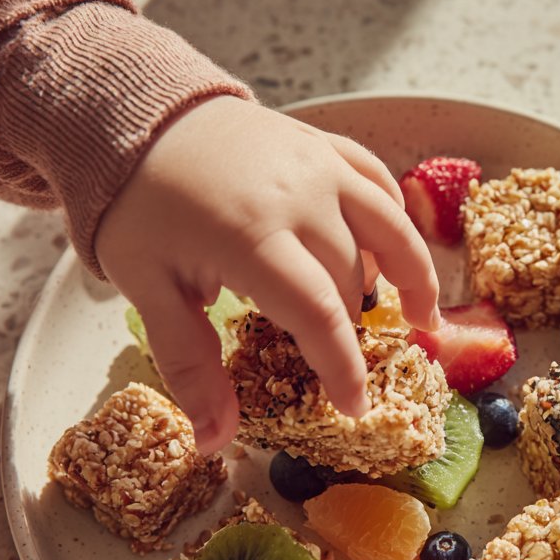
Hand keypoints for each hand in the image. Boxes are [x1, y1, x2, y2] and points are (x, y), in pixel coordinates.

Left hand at [95, 96, 440, 454]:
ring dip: (412, 276)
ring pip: (388, 229)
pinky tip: (394, 252)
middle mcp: (300, 196)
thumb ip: (190, 365)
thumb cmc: (139, 207)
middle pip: (350, 278)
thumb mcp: (149, 289)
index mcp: (252, 236)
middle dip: (351, 328)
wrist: (137, 117)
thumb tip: (214, 442)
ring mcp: (319, 164)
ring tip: (422, 319)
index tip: (354, 407)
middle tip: (343, 361)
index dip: (343, 367)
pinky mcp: (325, 144)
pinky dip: (395, 222)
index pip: (319, 314)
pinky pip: (378, 183)